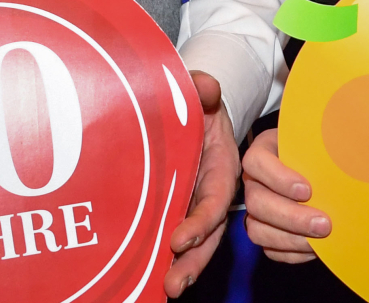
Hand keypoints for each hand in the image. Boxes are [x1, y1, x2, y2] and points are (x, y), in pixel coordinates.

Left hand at [164, 72, 238, 296]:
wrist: (190, 111)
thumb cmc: (196, 104)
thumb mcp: (199, 92)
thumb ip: (201, 88)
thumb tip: (206, 85)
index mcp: (221, 167)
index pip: (215, 198)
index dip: (201, 220)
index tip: (180, 237)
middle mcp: (209, 192)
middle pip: (207, 233)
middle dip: (193, 259)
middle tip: (174, 282)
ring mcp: (192, 205)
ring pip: (193, 242)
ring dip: (180, 266)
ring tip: (166, 289)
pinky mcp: (173, 211)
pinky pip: (171, 236)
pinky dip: (163, 258)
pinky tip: (147, 278)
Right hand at [241, 128, 327, 262]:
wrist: (326, 169)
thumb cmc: (323, 151)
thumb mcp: (324, 140)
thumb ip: (330, 144)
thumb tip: (350, 155)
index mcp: (264, 151)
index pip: (255, 162)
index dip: (278, 178)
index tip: (308, 190)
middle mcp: (255, 181)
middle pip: (256, 202)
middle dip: (291, 217)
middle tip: (324, 224)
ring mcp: (257, 208)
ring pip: (257, 229)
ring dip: (290, 239)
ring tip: (320, 240)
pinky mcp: (265, 230)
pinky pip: (269, 249)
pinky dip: (293, 252)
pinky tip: (315, 249)